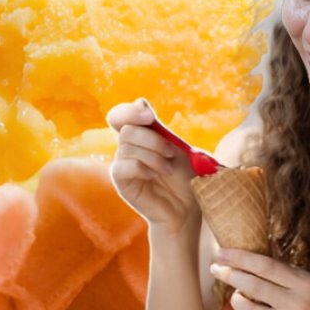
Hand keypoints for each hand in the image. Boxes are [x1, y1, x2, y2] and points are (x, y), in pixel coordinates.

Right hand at [107, 98, 198, 232]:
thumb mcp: (180, 148)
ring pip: (126, 147)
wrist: (188, 208)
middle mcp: (128, 148)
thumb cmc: (188, 178)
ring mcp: (123, 164)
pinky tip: (155, 176)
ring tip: (168, 170)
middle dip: (153, 139)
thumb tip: (141, 102)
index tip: (149, 115)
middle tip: (171, 154)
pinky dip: (142, 168)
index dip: (130, 111)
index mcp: (141, 135)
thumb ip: (162, 129)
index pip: (121, 115)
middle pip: (127, 129)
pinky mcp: (121, 182)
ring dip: (153, 156)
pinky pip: (122, 167)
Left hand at [210, 248, 309, 309]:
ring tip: (239, 296)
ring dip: (237, 300)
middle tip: (216, 268)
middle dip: (228, 274)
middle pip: (251, 285)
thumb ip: (285, 275)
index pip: (264, 266)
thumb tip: (249, 262)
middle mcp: (295, 303)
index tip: (221, 253)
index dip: (239, 258)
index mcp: (304, 283)